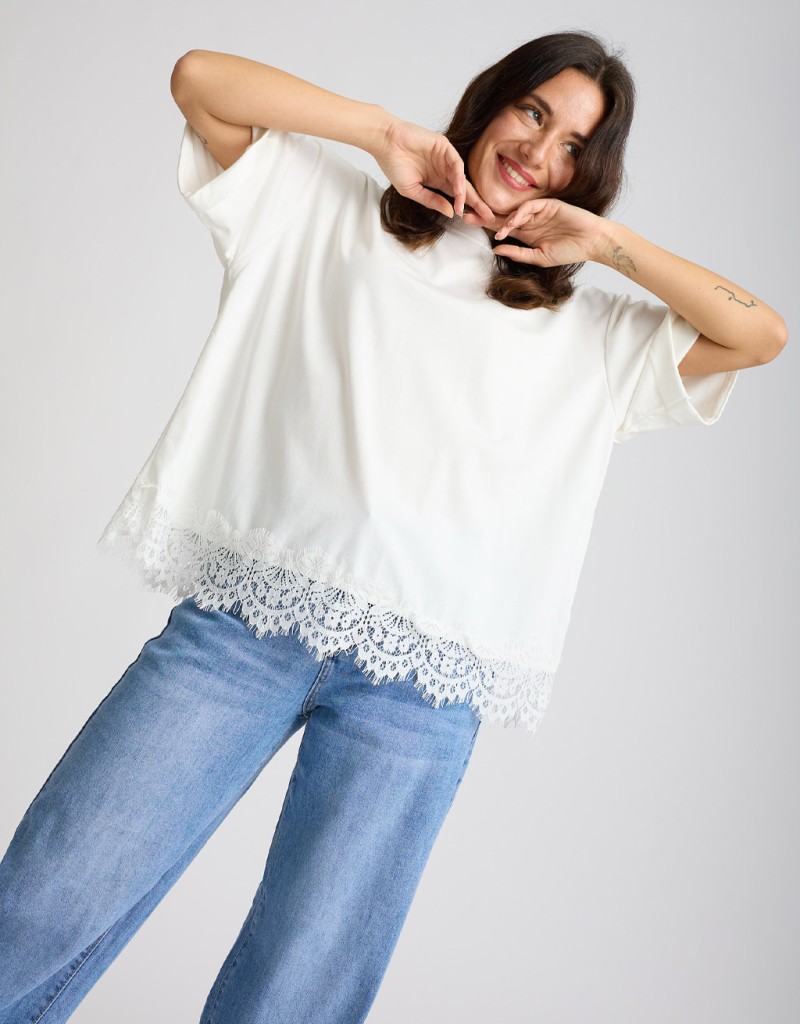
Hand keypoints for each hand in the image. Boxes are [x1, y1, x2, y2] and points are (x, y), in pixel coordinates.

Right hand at [372, 117, 494, 221]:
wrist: (385, 143)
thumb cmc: (394, 165)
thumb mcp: (413, 191)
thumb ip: (432, 201)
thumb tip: (450, 212)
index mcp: (438, 181)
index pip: (457, 196)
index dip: (468, 208)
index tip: (478, 222)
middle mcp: (444, 170)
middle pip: (464, 189)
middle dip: (477, 203)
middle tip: (488, 217)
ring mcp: (445, 158)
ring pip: (462, 178)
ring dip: (465, 194)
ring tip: (467, 208)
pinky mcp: (444, 146)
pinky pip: (456, 164)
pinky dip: (458, 178)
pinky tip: (459, 191)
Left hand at [463, 197, 608, 266]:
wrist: (591, 242)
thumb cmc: (568, 251)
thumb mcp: (539, 258)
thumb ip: (518, 254)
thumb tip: (496, 249)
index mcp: (526, 234)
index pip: (502, 228)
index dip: (485, 224)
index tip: (468, 222)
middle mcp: (530, 222)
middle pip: (503, 216)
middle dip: (484, 216)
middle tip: (466, 214)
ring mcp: (538, 212)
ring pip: (514, 211)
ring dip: (502, 219)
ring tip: (491, 227)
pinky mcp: (548, 205)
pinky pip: (529, 207)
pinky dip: (519, 214)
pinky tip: (512, 224)